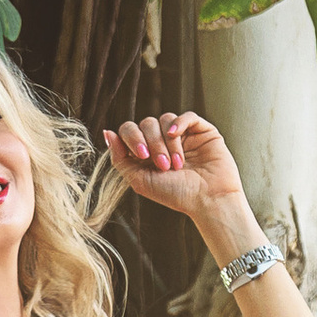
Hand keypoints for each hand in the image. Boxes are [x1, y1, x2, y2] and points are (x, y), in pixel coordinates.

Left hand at [102, 112, 254, 248]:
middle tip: (163, 166)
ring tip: (176, 164)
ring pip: (165, 119)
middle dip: (152, 144)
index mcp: (146, 153)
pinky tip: (176, 134)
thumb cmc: (176, 195)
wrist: (208, 200)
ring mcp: (183, 135)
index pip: (129, 130)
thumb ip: (120, 159)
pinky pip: (187, 116)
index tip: (142, 155)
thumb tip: (107, 133)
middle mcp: (163, 142)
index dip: (131, 138)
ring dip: (167, 142)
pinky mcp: (202, 131)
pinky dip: (179, 122)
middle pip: (146, 123)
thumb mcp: (140, 180)